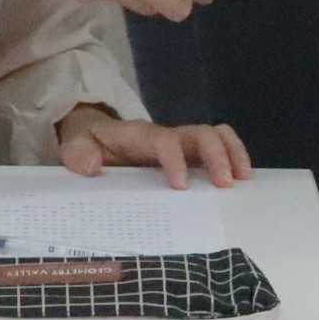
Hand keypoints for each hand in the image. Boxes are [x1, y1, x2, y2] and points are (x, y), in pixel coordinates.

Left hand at [56, 104, 253, 188]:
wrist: (93, 135)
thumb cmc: (88, 145)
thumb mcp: (74, 147)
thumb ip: (78, 154)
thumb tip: (93, 167)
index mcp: (139, 135)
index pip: (163, 139)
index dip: (175, 159)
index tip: (180, 187)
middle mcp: (166, 136)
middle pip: (201, 132)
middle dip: (217, 155)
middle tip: (227, 185)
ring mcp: (180, 145)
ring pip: (215, 135)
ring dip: (233, 154)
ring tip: (244, 182)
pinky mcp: (188, 157)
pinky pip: (217, 151)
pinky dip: (233, 162)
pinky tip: (241, 187)